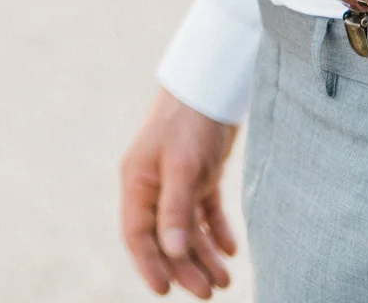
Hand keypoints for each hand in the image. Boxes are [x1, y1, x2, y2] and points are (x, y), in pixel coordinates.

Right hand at [120, 88, 239, 298]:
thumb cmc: (189, 125)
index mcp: (138, 182)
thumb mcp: (183, 168)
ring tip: (225, 281)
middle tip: (208, 293)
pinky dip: (215, 231)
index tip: (164, 291)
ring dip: (203, 255)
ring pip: (186, 228)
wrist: (210, 86)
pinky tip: (230, 250)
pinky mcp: (198, 174)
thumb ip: (175, 209)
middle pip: (164, 236)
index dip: (148, 264)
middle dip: (184, 267)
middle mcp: (152, 185)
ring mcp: (175, 180)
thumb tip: (170, 253)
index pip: (137, 233)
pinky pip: (203, 212)